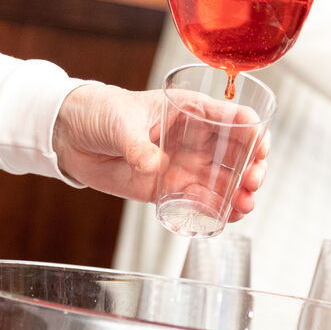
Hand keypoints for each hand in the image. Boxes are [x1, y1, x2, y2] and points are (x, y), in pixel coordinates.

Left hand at [53, 82, 269, 219]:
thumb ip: (136, 144)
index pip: (232, 118)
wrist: (70, 135)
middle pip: (234, 154)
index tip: (260, 149)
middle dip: (250, 169)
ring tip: (244, 207)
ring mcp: (181, 164)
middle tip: (252, 183)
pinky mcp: (166, 188)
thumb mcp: (120, 122)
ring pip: (220, 181)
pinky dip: (213, 210)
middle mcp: (192, 138)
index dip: (253, 132)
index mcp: (189, 110)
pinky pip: (196, 201)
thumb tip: (153, 166)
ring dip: (237, 194)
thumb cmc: (99, 112)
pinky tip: (225, 219)